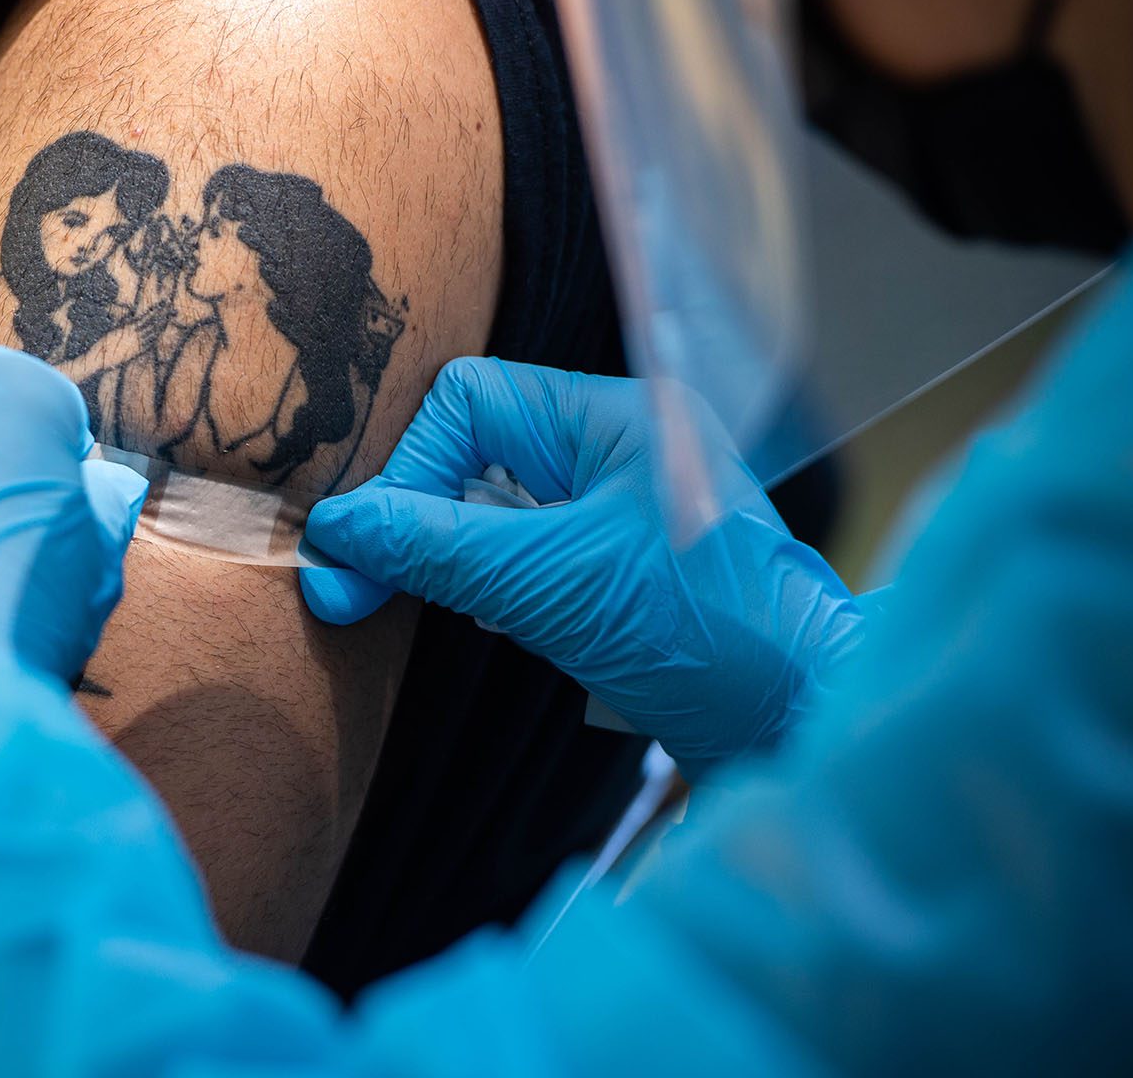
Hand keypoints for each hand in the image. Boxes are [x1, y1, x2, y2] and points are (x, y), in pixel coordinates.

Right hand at [301, 358, 861, 774]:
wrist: (797, 727)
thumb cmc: (703, 637)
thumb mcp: (550, 585)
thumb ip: (434, 548)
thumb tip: (334, 530)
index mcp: (615, 415)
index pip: (469, 405)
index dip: (407, 470)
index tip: (361, 552)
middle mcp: (617, 447)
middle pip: (474, 452)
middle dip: (421, 517)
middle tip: (361, 586)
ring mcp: (619, 510)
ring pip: (492, 509)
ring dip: (453, 558)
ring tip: (440, 606)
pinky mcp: (617, 571)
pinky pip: (523, 556)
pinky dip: (491, 588)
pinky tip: (492, 625)